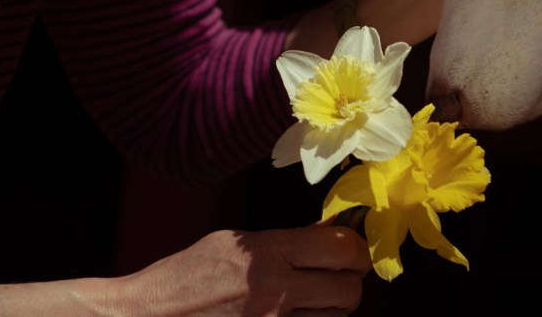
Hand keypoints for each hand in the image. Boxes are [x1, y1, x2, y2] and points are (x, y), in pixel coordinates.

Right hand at [114, 226, 370, 315]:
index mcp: (267, 253)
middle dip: (350, 283)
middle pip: (348, 290)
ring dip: (333, 309)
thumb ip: (284, 241)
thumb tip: (327, 233)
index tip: (350, 249)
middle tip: (339, 277)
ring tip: (314, 299)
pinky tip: (295, 315)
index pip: (340, 247)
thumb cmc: (186, 276)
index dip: (355, 248)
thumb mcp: (234, 244)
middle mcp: (274, 291)